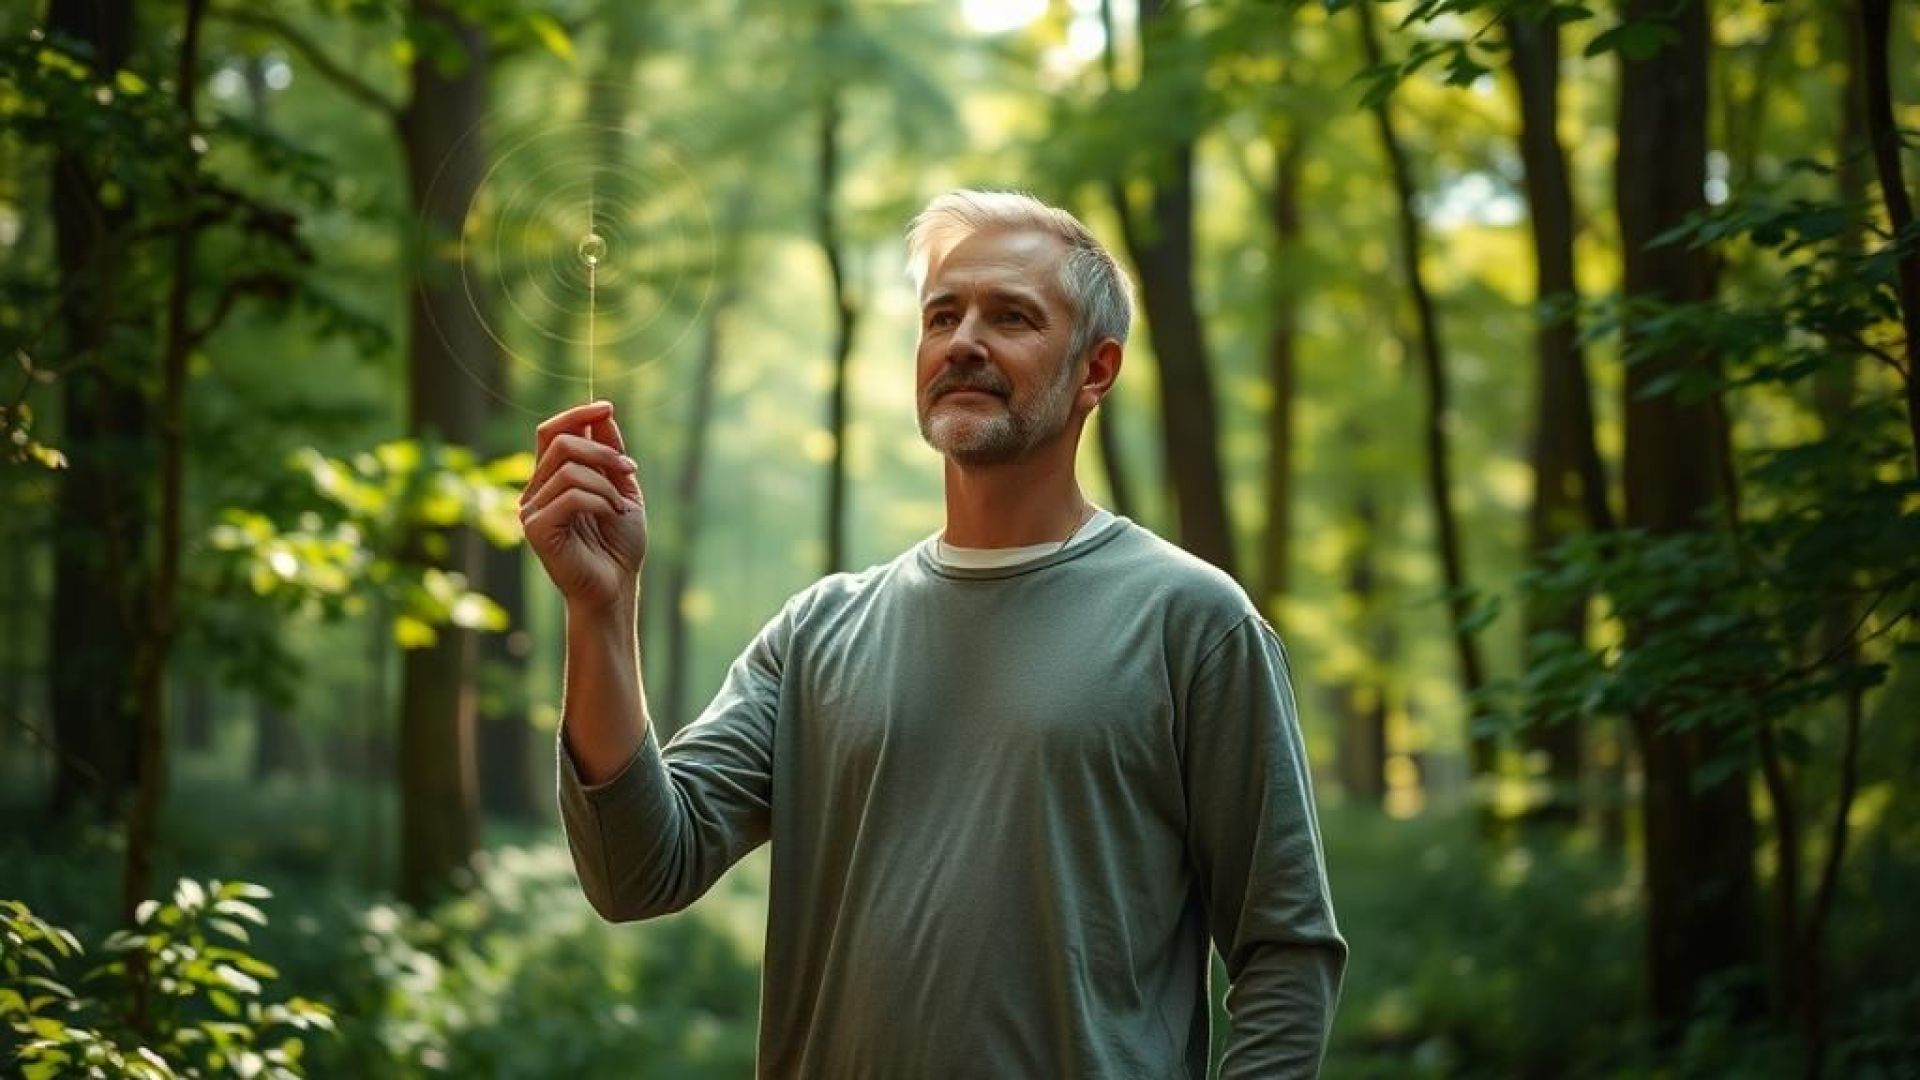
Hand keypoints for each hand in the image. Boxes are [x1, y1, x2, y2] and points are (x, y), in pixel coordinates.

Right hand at [521, 401, 648, 613]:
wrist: (617, 587)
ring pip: (569, 468)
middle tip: (630, 470)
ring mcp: (531, 510)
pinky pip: (571, 495)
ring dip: (606, 484)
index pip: (551, 432)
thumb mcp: (622, 488)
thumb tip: (602, 411)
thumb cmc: (619, 545)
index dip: (576, 414)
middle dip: (603, 451)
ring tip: (620, 507)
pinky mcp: (535, 528)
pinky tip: (611, 517)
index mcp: (551, 480)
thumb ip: (609, 452)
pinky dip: (600, 501)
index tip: (607, 407)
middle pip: (560, 443)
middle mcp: (536, 492)